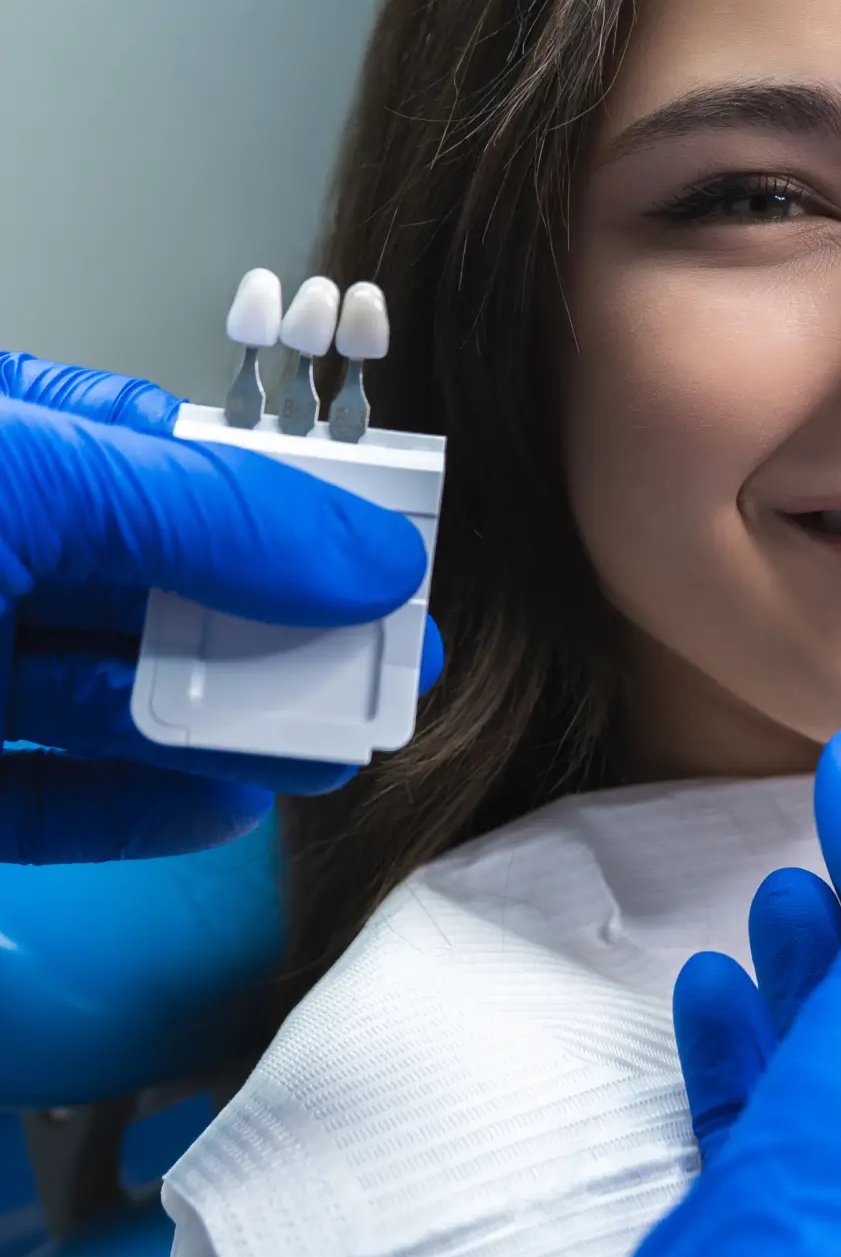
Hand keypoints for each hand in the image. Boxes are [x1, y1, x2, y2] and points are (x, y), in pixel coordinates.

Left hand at [0, 353, 441, 862]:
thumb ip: (208, 511)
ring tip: (331, 748)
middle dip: (281, 627)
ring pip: (115, 701)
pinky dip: (139, 813)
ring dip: (233, 727)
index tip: (383, 541)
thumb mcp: (29, 479)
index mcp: (1, 443)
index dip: (286, 496)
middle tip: (386, 660)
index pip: (166, 451)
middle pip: (161, 588)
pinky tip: (221, 807)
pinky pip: (45, 808)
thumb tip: (369, 557)